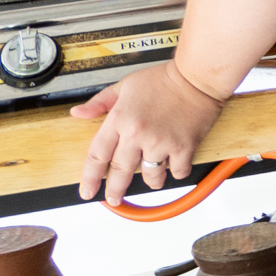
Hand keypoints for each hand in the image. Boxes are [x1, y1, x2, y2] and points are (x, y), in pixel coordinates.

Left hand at [71, 62, 224, 203]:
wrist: (198, 77)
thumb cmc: (163, 79)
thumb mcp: (125, 85)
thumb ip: (100, 102)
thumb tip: (77, 113)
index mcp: (120, 119)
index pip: (97, 156)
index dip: (90, 178)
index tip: (87, 191)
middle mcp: (138, 134)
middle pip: (120, 172)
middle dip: (115, 190)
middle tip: (114, 198)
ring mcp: (161, 142)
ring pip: (151, 175)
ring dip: (151, 180)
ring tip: (153, 179)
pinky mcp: (184, 146)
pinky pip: (178, 170)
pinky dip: (176, 171)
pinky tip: (175, 166)